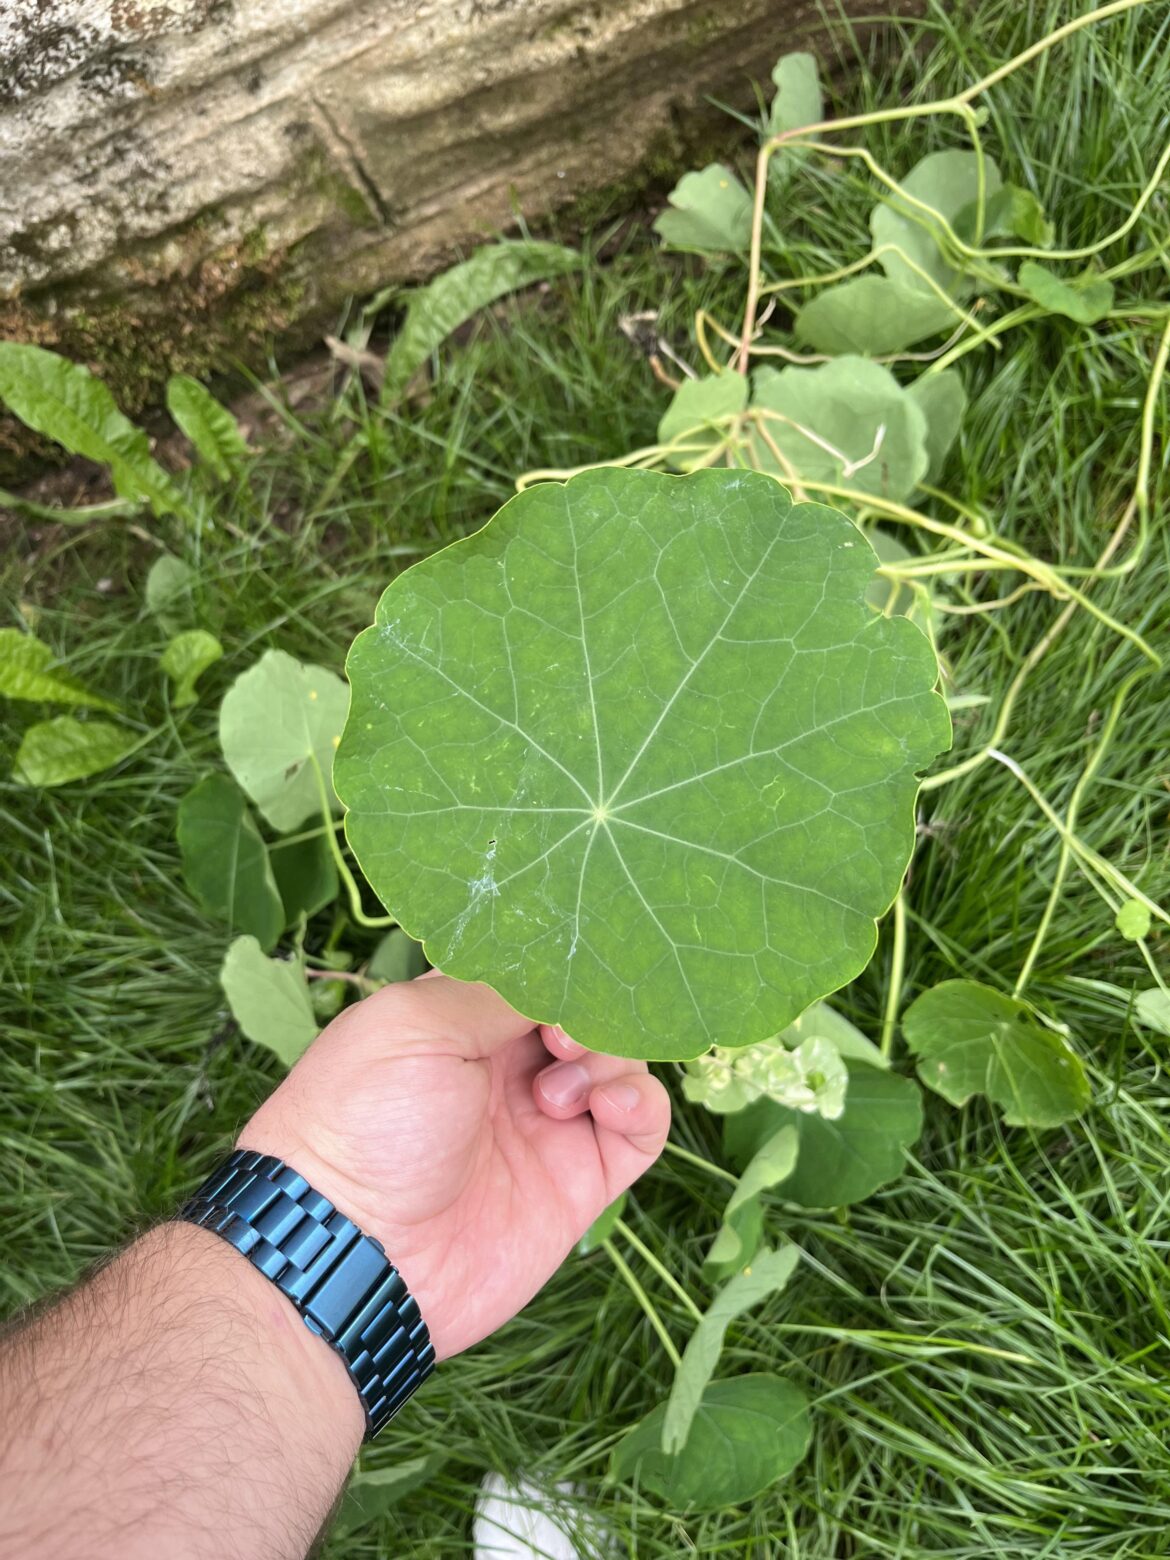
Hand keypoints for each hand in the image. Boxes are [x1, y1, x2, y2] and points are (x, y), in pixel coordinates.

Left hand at [242, 974, 670, 1359]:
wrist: (359, 1255)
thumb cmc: (366, 1123)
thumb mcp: (414, 1025)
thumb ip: (495, 990)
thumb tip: (561, 976)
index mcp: (458, 1021)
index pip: (532, 972)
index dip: (555, 967)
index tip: (560, 976)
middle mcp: (505, 1067)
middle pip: (583, 1012)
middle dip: (586, 1012)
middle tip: (558, 1038)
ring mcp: (545, 1123)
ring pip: (619, 1062)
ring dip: (607, 1059)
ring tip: (555, 1094)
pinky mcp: (579, 1180)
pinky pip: (640, 1129)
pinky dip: (642, 1105)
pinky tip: (609, 1108)